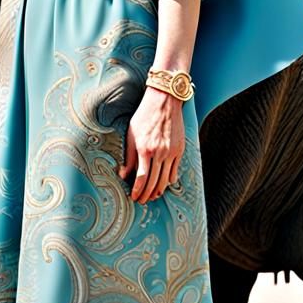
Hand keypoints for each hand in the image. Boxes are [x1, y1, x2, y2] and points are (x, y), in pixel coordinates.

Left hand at [119, 86, 185, 203]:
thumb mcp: (131, 134)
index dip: (138, 190)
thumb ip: (128, 156)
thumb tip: (123, 174)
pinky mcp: (180, 150)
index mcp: (144, 149)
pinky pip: (175, 171)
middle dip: (147, 194)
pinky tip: (163, 184)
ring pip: (166, 180)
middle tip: (142, 201)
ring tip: (152, 196)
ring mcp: (171, 152)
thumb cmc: (143, 116)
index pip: (142, 177)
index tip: (134, 197)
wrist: (164, 102)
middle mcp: (159, 153)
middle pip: (154, 182)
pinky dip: (169, 181)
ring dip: (159, 191)